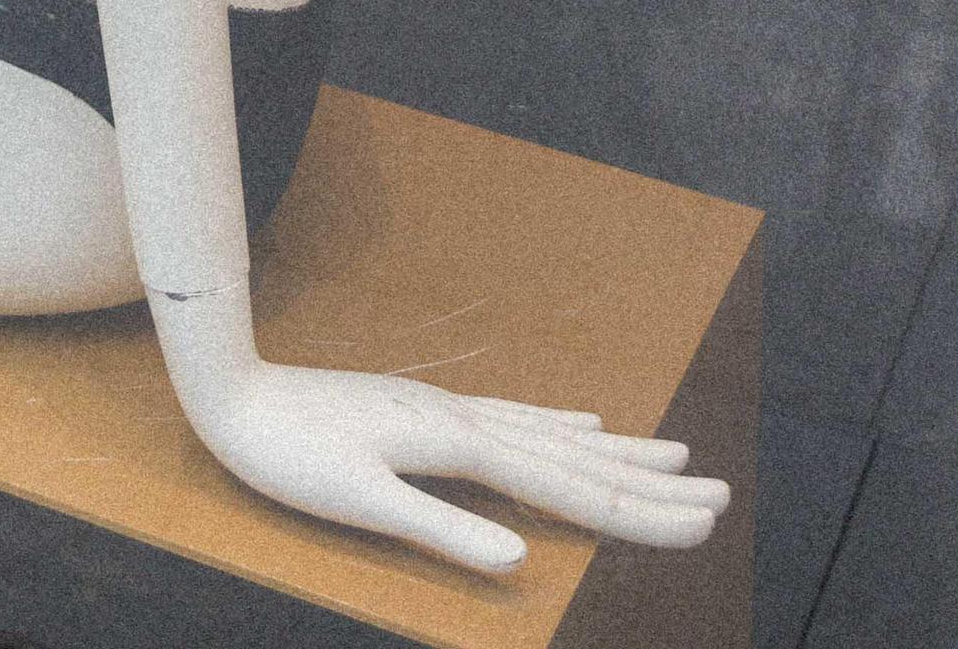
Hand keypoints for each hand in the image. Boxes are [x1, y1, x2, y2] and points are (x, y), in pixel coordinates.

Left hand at [183, 359, 728, 575]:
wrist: (232, 392)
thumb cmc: (288, 455)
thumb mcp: (359, 503)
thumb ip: (440, 529)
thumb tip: (521, 564)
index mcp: (460, 448)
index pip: (569, 490)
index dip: (638, 514)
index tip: (705, 526)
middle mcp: (467, 422)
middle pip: (579, 459)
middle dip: (652, 484)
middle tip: (725, 496)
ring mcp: (451, 412)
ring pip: (557, 437)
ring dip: (621, 452)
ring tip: (680, 453)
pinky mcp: (429, 412)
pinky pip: (519, 419)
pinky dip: (563, 425)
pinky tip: (585, 422)